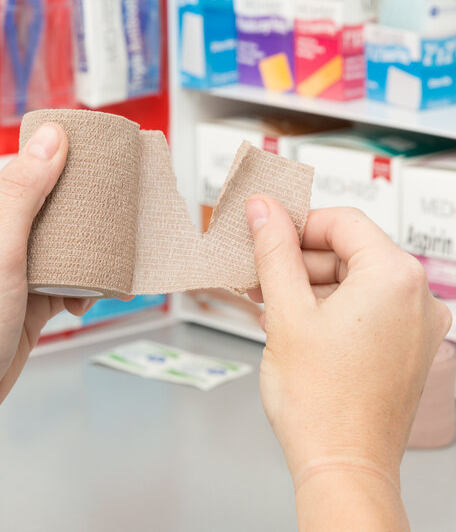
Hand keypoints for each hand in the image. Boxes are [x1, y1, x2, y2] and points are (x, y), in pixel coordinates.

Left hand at [0, 123, 93, 442]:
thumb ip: (24, 191)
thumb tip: (53, 138)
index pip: (36, 168)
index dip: (71, 159)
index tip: (106, 160)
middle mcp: (5, 236)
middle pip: (58, 207)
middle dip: (90, 212)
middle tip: (118, 218)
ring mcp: (19, 270)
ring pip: (68, 247)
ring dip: (92, 256)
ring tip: (107, 269)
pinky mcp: (32, 300)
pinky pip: (69, 282)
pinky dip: (85, 289)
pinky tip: (87, 303)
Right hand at [245, 197, 450, 528]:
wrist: (341, 467)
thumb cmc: (320, 402)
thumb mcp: (286, 311)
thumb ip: (273, 251)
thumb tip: (264, 210)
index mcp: (395, 278)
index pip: (343, 221)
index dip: (298, 223)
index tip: (267, 231)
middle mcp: (417, 298)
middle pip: (349, 251)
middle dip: (298, 260)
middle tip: (260, 273)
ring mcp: (415, 325)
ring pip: (353, 281)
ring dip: (308, 286)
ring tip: (269, 304)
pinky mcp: (406, 347)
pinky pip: (364, 308)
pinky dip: (328, 308)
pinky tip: (293, 322)